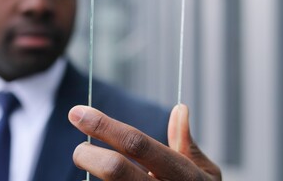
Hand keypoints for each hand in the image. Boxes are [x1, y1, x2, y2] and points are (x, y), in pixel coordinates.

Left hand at [68, 104, 220, 180]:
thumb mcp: (204, 172)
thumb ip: (186, 143)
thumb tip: (180, 109)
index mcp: (183, 174)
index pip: (136, 144)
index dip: (103, 126)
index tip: (77, 113)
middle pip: (114, 169)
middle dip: (87, 155)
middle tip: (80, 149)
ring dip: (92, 173)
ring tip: (94, 166)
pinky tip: (99, 180)